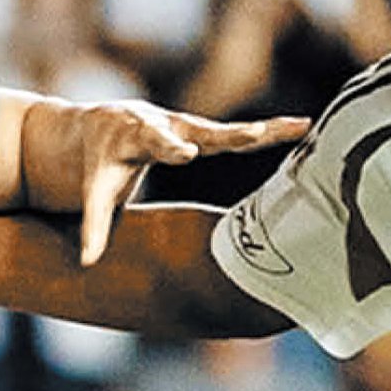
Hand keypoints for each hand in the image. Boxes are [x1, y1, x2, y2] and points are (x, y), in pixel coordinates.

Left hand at [70, 103, 308, 265]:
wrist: (100, 129)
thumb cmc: (98, 165)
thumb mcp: (94, 192)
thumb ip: (94, 226)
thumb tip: (86, 263)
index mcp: (138, 138)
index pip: (157, 143)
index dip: (172, 147)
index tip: (186, 152)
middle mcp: (169, 126)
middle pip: (202, 131)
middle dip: (230, 134)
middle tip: (257, 133)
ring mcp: (191, 127)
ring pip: (231, 130)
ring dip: (266, 130)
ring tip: (301, 127)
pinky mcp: (207, 133)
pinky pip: (242, 134)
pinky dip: (271, 132)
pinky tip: (304, 129)